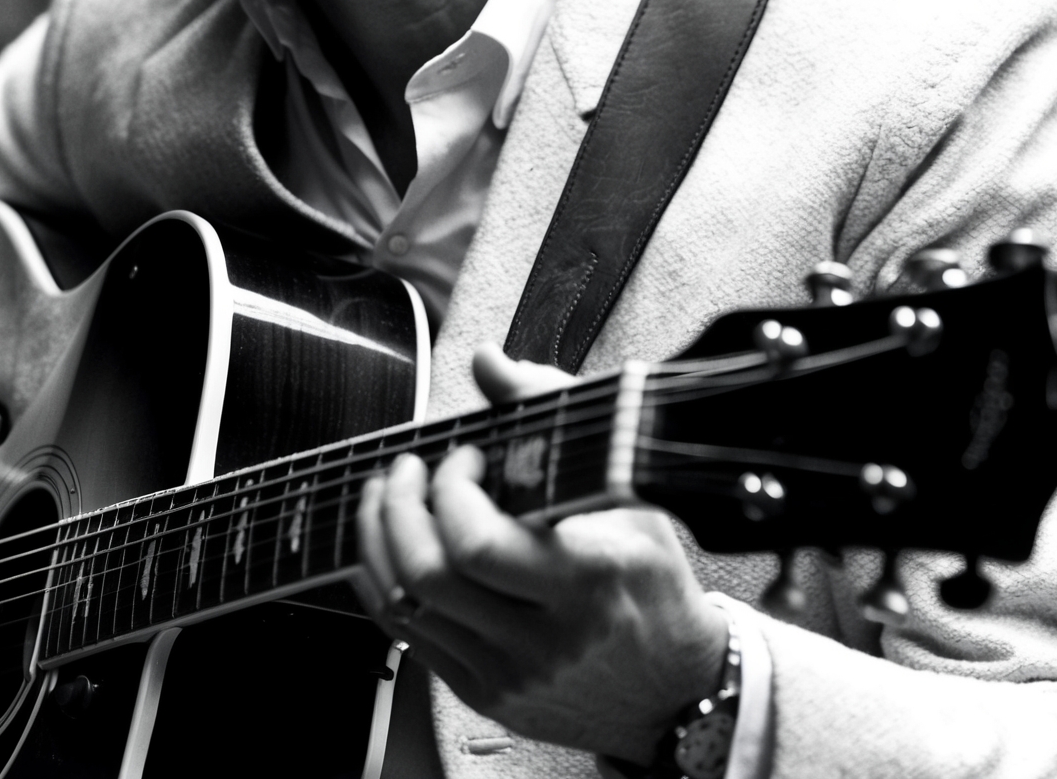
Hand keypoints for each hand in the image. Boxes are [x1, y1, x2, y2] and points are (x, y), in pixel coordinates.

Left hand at [356, 346, 729, 763]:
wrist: (677, 688)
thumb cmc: (651, 579)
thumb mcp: (626, 489)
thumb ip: (552, 411)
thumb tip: (487, 360)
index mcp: (586, 584)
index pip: (479, 545)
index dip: (451, 489)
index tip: (466, 456)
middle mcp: (543, 640)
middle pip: (429, 576)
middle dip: (398, 507)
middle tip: (407, 469)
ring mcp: (510, 676)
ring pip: (406, 607)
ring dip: (379, 538)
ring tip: (388, 494)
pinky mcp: (485, 697)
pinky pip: (408, 638)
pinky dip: (384, 581)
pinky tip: (388, 543)